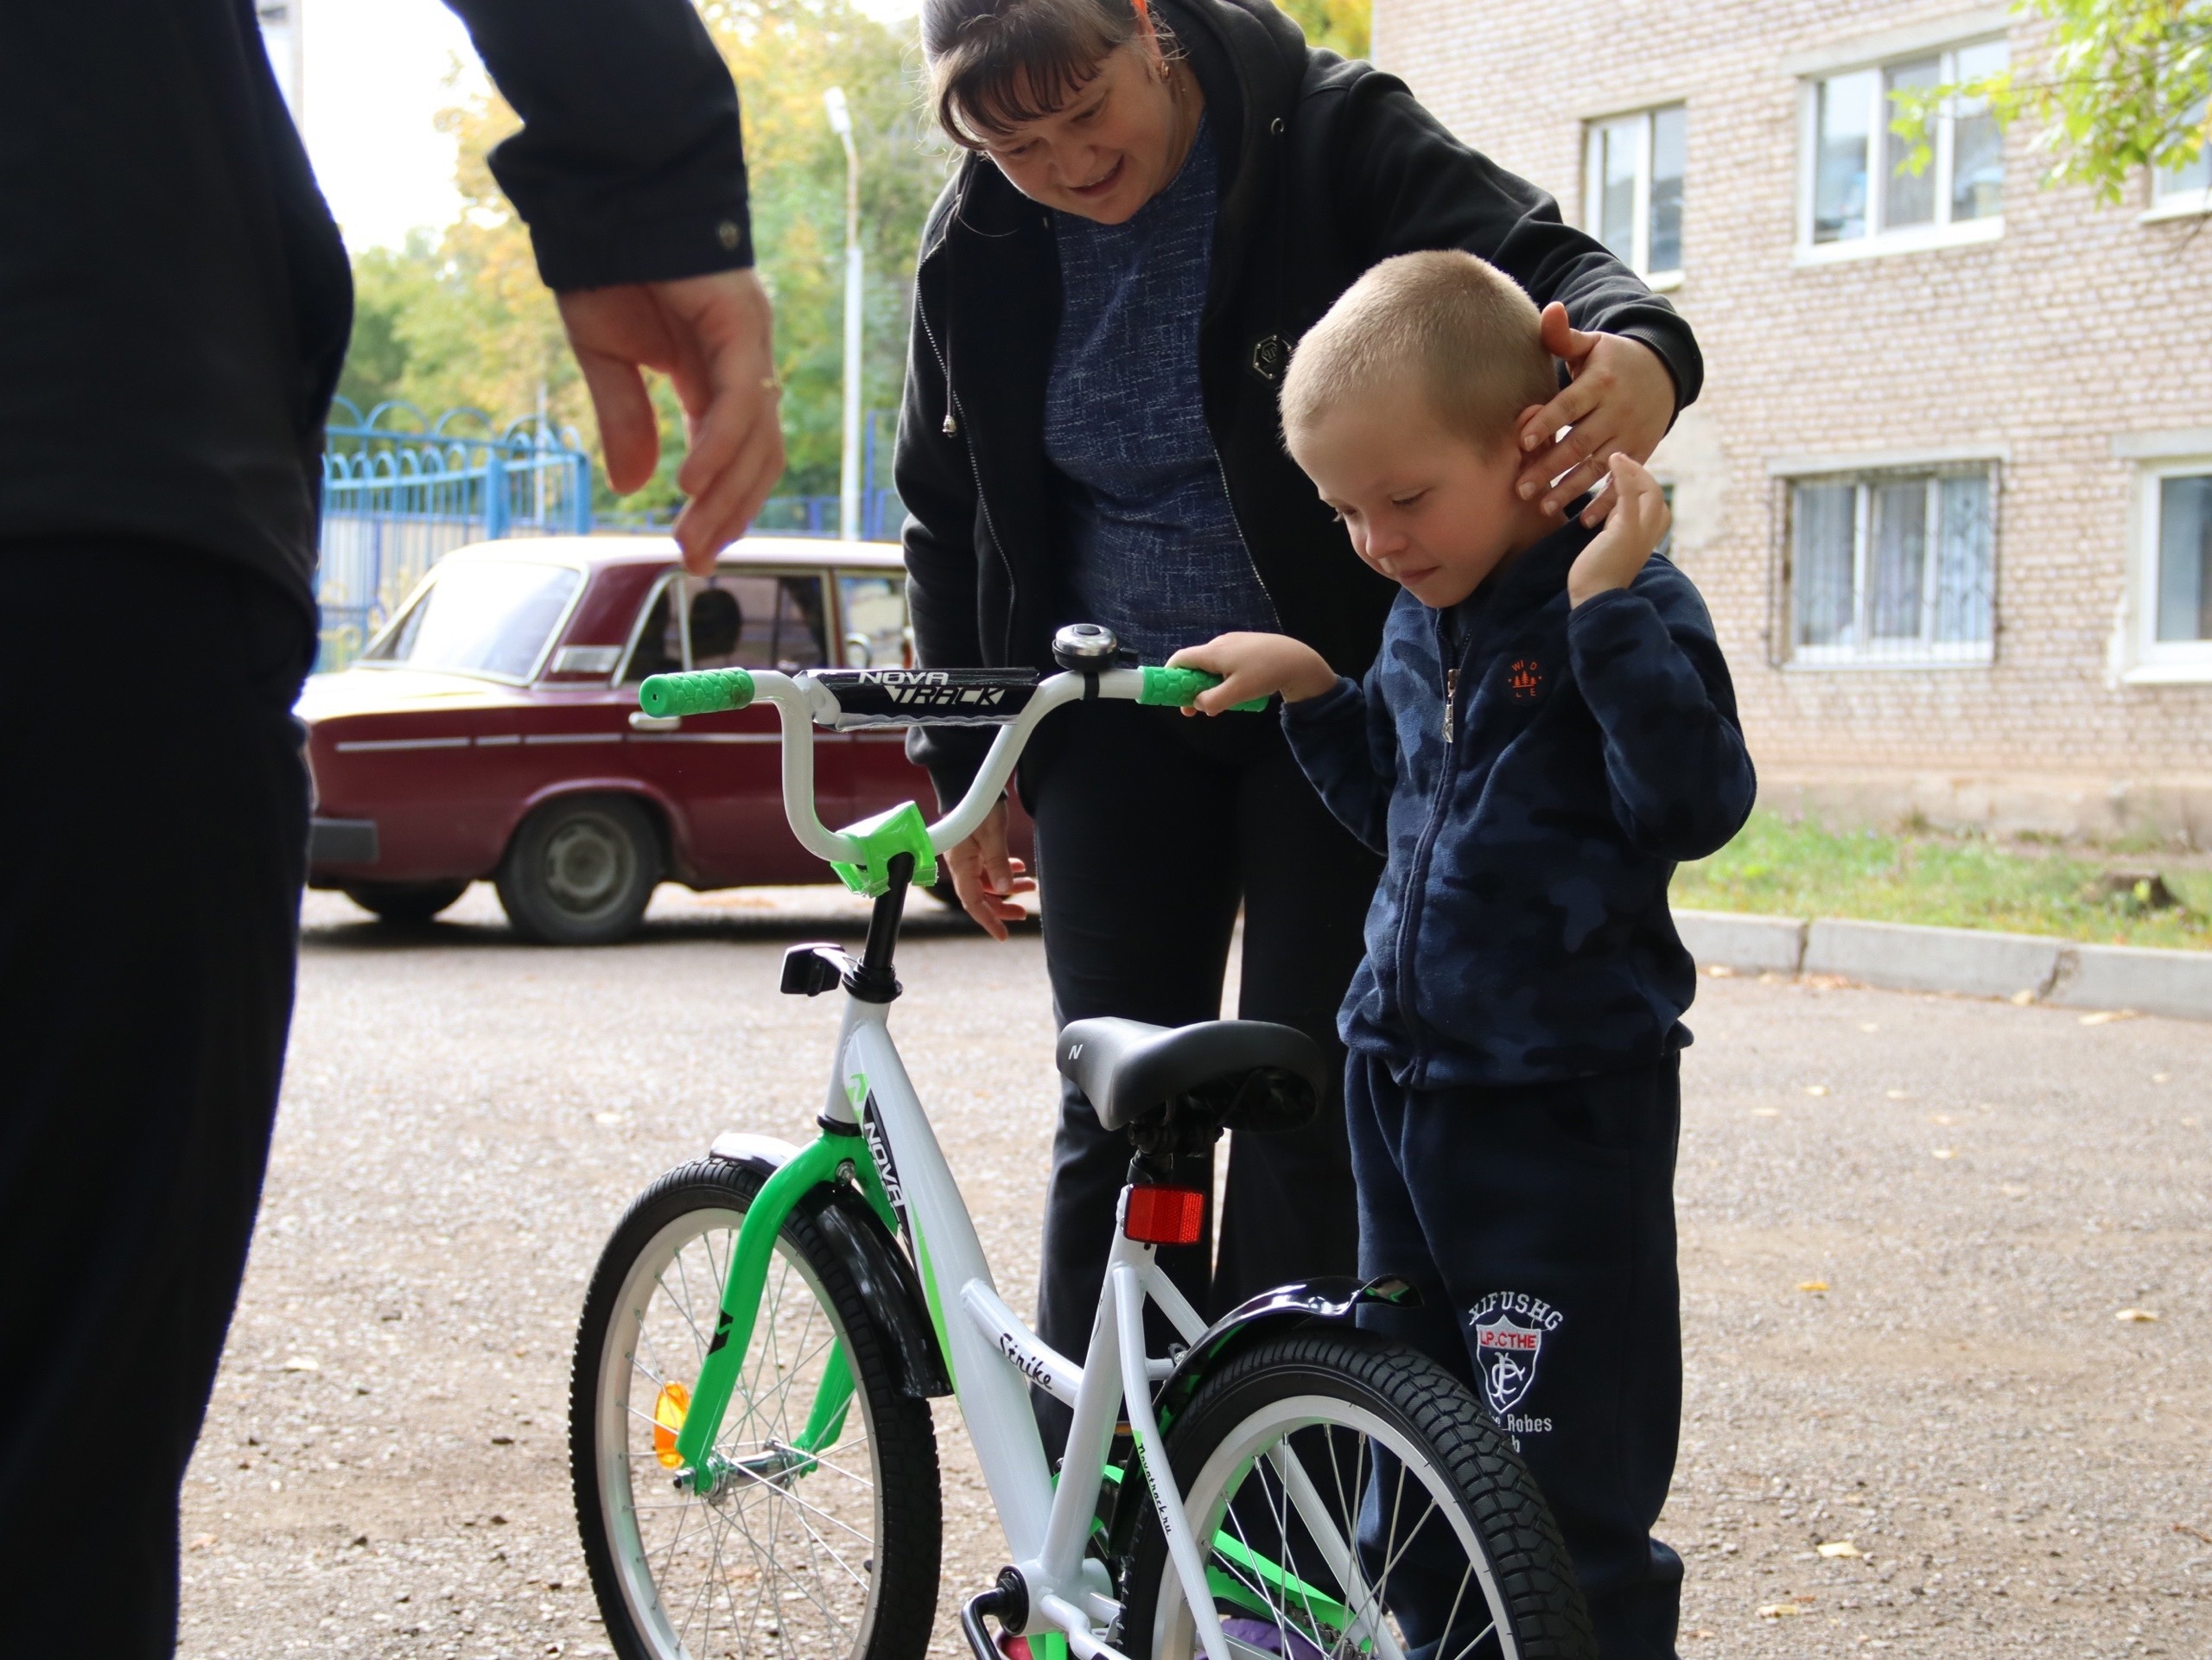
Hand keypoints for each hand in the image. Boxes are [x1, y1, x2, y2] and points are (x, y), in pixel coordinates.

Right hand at [557, 268, 785, 573]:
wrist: (600, 195)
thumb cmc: (602, 265)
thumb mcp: (605, 359)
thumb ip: (626, 423)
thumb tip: (633, 488)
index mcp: (712, 374)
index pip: (733, 456)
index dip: (717, 505)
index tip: (692, 550)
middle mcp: (741, 362)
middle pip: (754, 458)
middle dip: (725, 514)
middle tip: (694, 560)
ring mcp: (748, 341)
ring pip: (754, 437)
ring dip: (724, 494)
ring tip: (692, 537)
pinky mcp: (741, 320)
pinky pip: (738, 397)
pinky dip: (720, 444)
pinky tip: (693, 481)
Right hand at [944, 797, 1034, 940]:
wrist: (967, 780)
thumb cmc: (978, 805)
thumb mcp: (992, 834)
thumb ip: (998, 862)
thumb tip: (1005, 889)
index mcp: (961, 864)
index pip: (973, 902)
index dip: (988, 920)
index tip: (1002, 936)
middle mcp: (962, 863)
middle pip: (981, 896)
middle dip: (1001, 907)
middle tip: (1023, 914)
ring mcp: (968, 855)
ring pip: (987, 881)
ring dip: (1007, 887)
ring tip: (1030, 886)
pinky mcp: (974, 846)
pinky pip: (988, 867)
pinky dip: (1003, 871)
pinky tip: (1019, 868)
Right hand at [1166, 632, 1335, 713]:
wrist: (1297, 659)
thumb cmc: (1265, 674)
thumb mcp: (1237, 693)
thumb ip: (1212, 701)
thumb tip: (1197, 704)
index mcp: (1213, 652)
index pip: (1180, 659)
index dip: (1169, 676)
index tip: (1170, 695)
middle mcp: (1220, 644)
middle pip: (1194, 664)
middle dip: (1190, 686)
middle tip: (1194, 708)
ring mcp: (1233, 643)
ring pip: (1211, 664)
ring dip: (1207, 684)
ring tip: (1219, 703)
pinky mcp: (1246, 646)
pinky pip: (1225, 662)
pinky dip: (1221, 677)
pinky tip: (1236, 690)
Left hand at [1515, 304, 1676, 526]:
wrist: (1663, 371)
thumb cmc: (1610, 359)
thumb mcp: (1591, 344)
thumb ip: (1563, 336)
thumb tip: (1550, 311)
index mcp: (1602, 381)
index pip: (1571, 404)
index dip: (1548, 422)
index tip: (1523, 441)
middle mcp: (1619, 409)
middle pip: (1581, 442)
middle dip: (1551, 466)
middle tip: (1520, 487)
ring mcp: (1632, 433)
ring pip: (1599, 466)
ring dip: (1571, 489)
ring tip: (1543, 505)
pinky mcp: (1642, 452)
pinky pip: (1623, 481)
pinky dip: (1606, 502)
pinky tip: (1585, 521)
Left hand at [1567, 455, 1670, 606]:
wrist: (1594, 599)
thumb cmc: (1596, 574)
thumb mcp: (1611, 543)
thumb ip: (1618, 525)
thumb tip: (1612, 507)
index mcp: (1648, 535)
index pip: (1653, 500)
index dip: (1640, 483)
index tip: (1622, 471)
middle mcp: (1651, 532)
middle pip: (1655, 491)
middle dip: (1639, 473)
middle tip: (1619, 460)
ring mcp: (1642, 530)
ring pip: (1649, 489)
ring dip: (1633, 470)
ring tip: (1617, 457)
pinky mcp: (1627, 529)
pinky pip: (1630, 494)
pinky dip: (1624, 474)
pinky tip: (1615, 459)